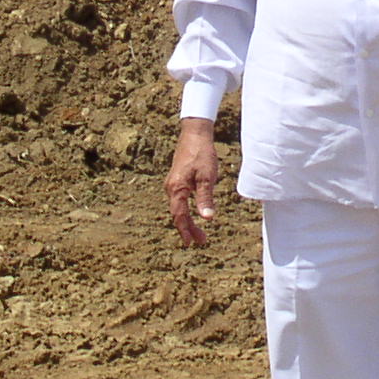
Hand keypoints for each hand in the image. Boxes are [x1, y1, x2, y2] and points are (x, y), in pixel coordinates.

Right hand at [165, 118, 218, 246]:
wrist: (195, 135)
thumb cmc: (202, 154)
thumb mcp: (207, 177)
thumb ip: (205, 198)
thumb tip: (207, 218)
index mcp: (177, 189)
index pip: (180, 216)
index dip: (186, 230)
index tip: (191, 243)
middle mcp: (171, 188)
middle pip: (178, 214)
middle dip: (188, 229)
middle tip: (201, 241)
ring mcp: (173, 184)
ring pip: (178, 207)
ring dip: (188, 220)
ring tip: (199, 232)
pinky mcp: (177, 180)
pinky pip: (179, 200)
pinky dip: (186, 210)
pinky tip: (194, 213)